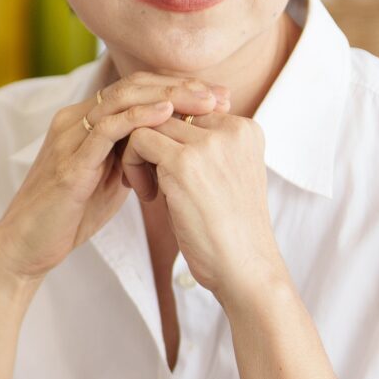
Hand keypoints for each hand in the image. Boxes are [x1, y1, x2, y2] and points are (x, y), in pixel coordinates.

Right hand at [0, 74, 223, 284]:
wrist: (25, 247)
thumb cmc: (67, 216)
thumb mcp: (108, 179)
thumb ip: (131, 158)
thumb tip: (167, 151)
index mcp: (85, 122)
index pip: (137, 89)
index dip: (178, 88)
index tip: (217, 97)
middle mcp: (75, 120)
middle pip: (133, 85)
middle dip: (180, 86)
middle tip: (219, 93)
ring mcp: (70, 138)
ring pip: (122, 99)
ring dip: (168, 96)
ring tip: (203, 100)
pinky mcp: (69, 163)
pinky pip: (106, 129)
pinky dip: (138, 117)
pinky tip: (167, 115)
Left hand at [123, 110, 285, 300]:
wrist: (245, 268)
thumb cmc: (229, 231)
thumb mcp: (223, 177)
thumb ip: (202, 147)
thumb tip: (158, 124)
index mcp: (246, 129)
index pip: (191, 109)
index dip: (171, 138)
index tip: (169, 173)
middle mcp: (233, 128)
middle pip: (168, 112)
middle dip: (151, 144)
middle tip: (150, 181)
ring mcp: (210, 143)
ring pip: (149, 122)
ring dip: (138, 154)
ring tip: (149, 189)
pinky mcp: (184, 161)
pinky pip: (138, 140)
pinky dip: (132, 165)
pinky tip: (147, 196)